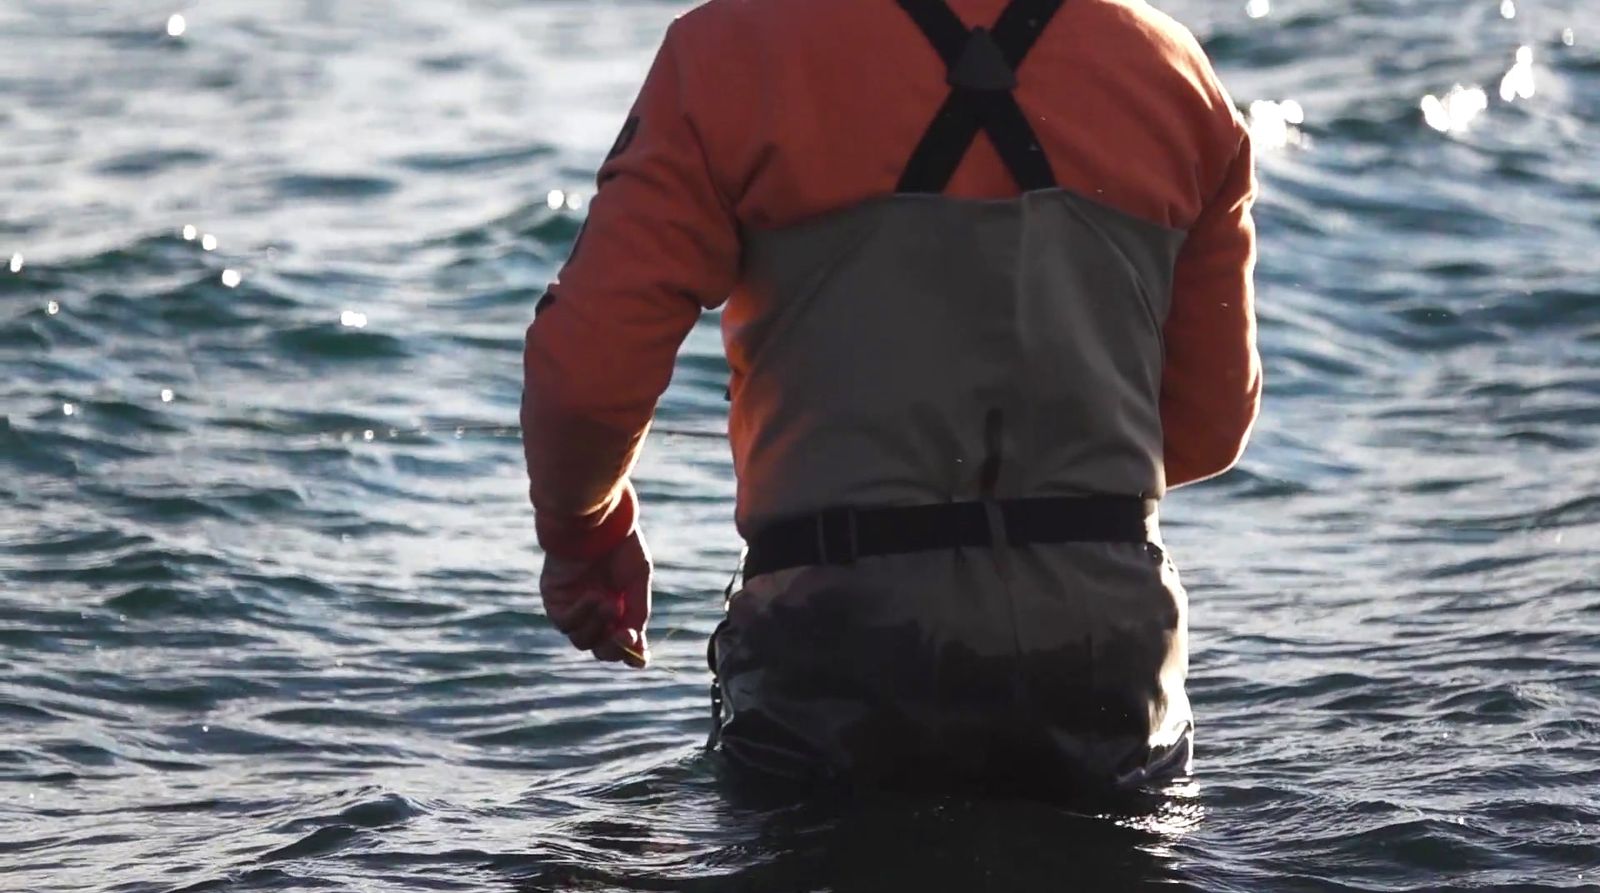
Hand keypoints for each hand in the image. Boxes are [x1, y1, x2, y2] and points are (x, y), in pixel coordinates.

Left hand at [539, 528, 652, 667]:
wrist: (594, 516)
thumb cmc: (618, 543)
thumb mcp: (637, 579)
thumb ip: (636, 612)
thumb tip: (634, 645)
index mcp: (620, 605)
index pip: (623, 641)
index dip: (631, 654)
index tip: (640, 657)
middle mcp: (595, 609)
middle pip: (601, 649)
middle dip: (613, 649)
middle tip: (624, 635)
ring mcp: (574, 606)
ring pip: (582, 641)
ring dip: (597, 628)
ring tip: (608, 602)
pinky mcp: (554, 599)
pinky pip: (565, 623)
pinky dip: (581, 615)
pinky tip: (593, 596)